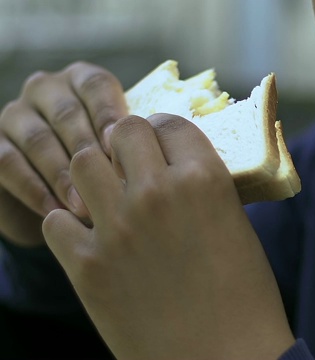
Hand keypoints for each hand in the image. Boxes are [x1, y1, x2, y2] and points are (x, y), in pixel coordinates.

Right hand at [0, 62, 127, 245]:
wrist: (64, 199)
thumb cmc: (107, 170)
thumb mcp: (125, 152)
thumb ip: (136, 143)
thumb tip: (158, 157)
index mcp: (83, 81)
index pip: (96, 86)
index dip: (109, 115)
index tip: (121, 147)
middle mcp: (47, 89)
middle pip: (67, 113)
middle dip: (89, 152)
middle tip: (110, 185)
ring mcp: (15, 114)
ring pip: (37, 139)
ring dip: (64, 175)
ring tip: (88, 207)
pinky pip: (9, 163)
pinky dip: (35, 189)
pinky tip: (57, 212)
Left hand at [42, 114, 294, 358]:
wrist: (223, 359)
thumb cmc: (244, 297)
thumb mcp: (236, 227)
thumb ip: (204, 190)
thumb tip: (176, 171)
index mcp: (204, 179)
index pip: (170, 123)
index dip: (165, 132)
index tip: (162, 145)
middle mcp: (157, 193)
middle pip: (123, 131)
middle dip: (128, 142)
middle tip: (134, 165)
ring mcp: (117, 228)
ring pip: (83, 163)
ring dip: (96, 175)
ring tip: (109, 197)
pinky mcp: (87, 266)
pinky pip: (57, 220)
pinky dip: (69, 224)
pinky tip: (90, 237)